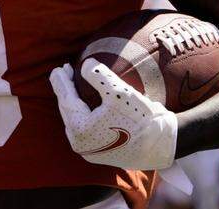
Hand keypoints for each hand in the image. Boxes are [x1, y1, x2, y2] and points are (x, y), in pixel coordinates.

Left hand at [48, 59, 177, 169]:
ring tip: (73, 86)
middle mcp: (80, 143)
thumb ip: (98, 76)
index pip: (66, 99)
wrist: (160, 146)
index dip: (61, 82)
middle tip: (64, 72)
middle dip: (65, 91)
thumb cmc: (140, 119)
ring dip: (72, 102)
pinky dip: (82, 114)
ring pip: (74, 121)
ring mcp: (88, 151)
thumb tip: (84, 65)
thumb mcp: (119, 92)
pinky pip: (83, 129)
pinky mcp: (98, 153)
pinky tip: (86, 104)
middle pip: (67, 111)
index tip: (58, 68)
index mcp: (81, 130)